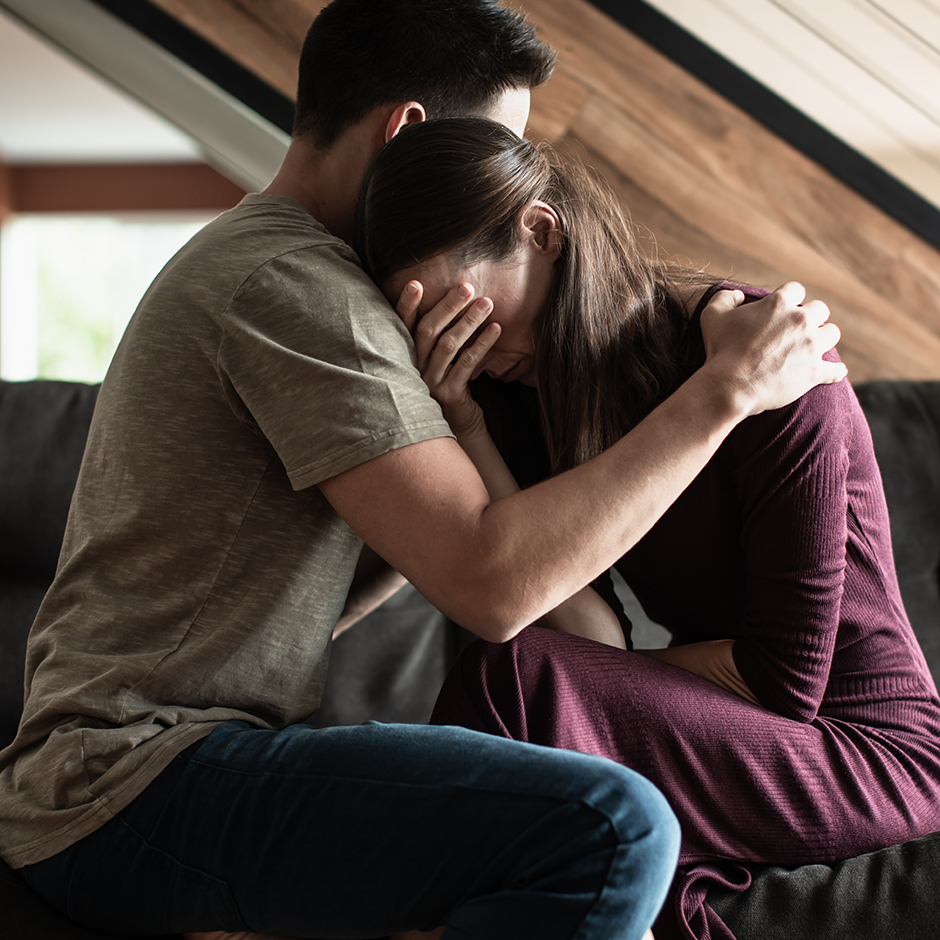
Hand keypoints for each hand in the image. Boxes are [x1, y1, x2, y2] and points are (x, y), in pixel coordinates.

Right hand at [396, 279, 499, 439]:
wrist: (458, 423)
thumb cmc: (448, 382)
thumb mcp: (437, 359)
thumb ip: (437, 335)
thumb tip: (453, 297)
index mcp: (408, 355)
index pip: (403, 326)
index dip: (407, 305)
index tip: (416, 283)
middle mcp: (415, 367)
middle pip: (427, 331)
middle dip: (447, 306)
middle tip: (466, 287)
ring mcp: (431, 381)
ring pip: (449, 345)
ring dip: (470, 321)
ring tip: (487, 303)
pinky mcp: (450, 393)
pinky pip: (466, 364)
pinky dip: (482, 344)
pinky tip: (496, 329)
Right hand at [700, 282, 846, 416]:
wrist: (730, 386)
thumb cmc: (719, 350)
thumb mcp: (712, 316)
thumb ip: (725, 297)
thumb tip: (738, 295)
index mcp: (779, 303)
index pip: (796, 290)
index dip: (790, 298)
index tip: (784, 308)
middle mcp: (801, 320)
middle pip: (820, 309)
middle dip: (812, 317)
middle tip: (800, 329)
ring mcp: (811, 347)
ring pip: (832, 333)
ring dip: (824, 338)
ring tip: (814, 346)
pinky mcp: (815, 372)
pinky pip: (836, 369)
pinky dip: (835, 370)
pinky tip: (834, 371)